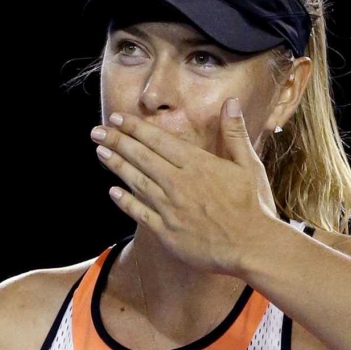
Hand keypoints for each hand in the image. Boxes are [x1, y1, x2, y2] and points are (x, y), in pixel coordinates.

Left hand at [90, 97, 277, 275]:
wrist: (252, 246)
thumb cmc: (253, 205)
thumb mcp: (249, 165)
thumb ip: (235, 133)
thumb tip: (230, 102)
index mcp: (197, 164)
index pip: (158, 140)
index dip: (135, 128)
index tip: (117, 118)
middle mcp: (179, 183)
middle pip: (141, 157)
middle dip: (117, 141)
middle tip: (97, 131)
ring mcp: (170, 208)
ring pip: (136, 182)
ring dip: (116, 166)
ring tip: (100, 152)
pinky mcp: (167, 232)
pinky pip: (140, 213)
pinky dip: (125, 201)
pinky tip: (113, 192)